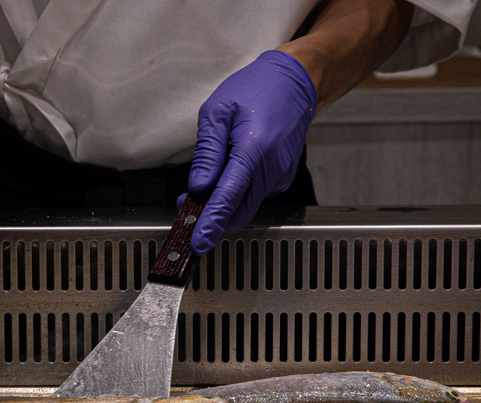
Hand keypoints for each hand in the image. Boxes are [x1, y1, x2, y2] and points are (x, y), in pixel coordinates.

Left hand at [187, 50, 316, 254]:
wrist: (295, 82)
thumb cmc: (256, 90)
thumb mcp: (217, 112)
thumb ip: (207, 153)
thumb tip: (198, 187)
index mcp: (254, 148)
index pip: (228, 196)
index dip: (211, 222)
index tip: (198, 243)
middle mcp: (272, 168)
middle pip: (239, 212)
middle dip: (211, 218)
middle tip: (185, 207)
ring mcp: (280, 175)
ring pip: (245, 206)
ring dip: (222, 205)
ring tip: (205, 182)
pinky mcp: (282, 178)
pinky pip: (253, 195)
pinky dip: (236, 193)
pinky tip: (231, 169)